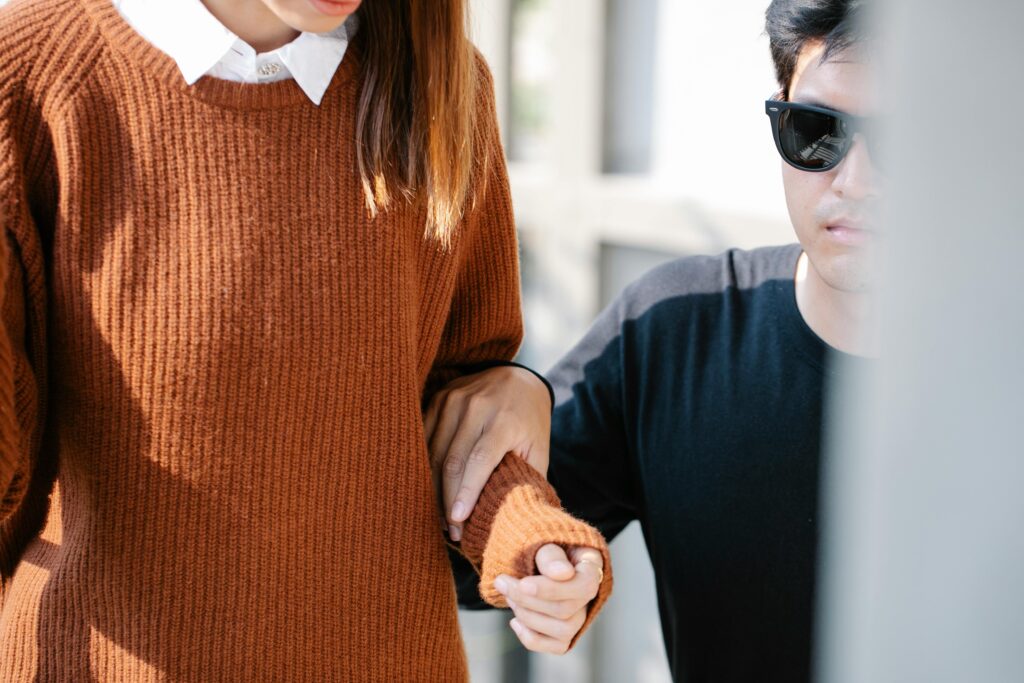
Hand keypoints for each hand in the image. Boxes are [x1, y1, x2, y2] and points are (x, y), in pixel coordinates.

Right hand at [425, 366, 550, 540]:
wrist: (518, 377)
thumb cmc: (530, 421)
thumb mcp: (538, 447)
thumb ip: (526, 476)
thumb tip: (514, 516)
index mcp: (505, 419)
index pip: (480, 460)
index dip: (467, 491)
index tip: (458, 519)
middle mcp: (477, 406)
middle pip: (453, 459)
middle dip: (448, 498)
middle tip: (452, 531)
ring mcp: (454, 400)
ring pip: (433, 451)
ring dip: (433, 488)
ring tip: (441, 517)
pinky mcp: (439, 398)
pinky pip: (424, 437)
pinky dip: (424, 466)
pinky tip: (430, 490)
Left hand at [493, 544, 603, 654]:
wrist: (532, 562)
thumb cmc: (542, 550)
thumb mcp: (544, 544)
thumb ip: (551, 557)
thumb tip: (563, 573)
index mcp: (591, 568)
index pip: (583, 586)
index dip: (552, 589)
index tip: (523, 583)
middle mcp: (591, 596)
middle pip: (565, 610)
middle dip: (527, 599)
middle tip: (502, 582)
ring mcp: (581, 618)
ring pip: (562, 630)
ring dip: (527, 614)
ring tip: (509, 596)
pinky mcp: (568, 635)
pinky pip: (557, 647)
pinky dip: (531, 637)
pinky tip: (515, 621)